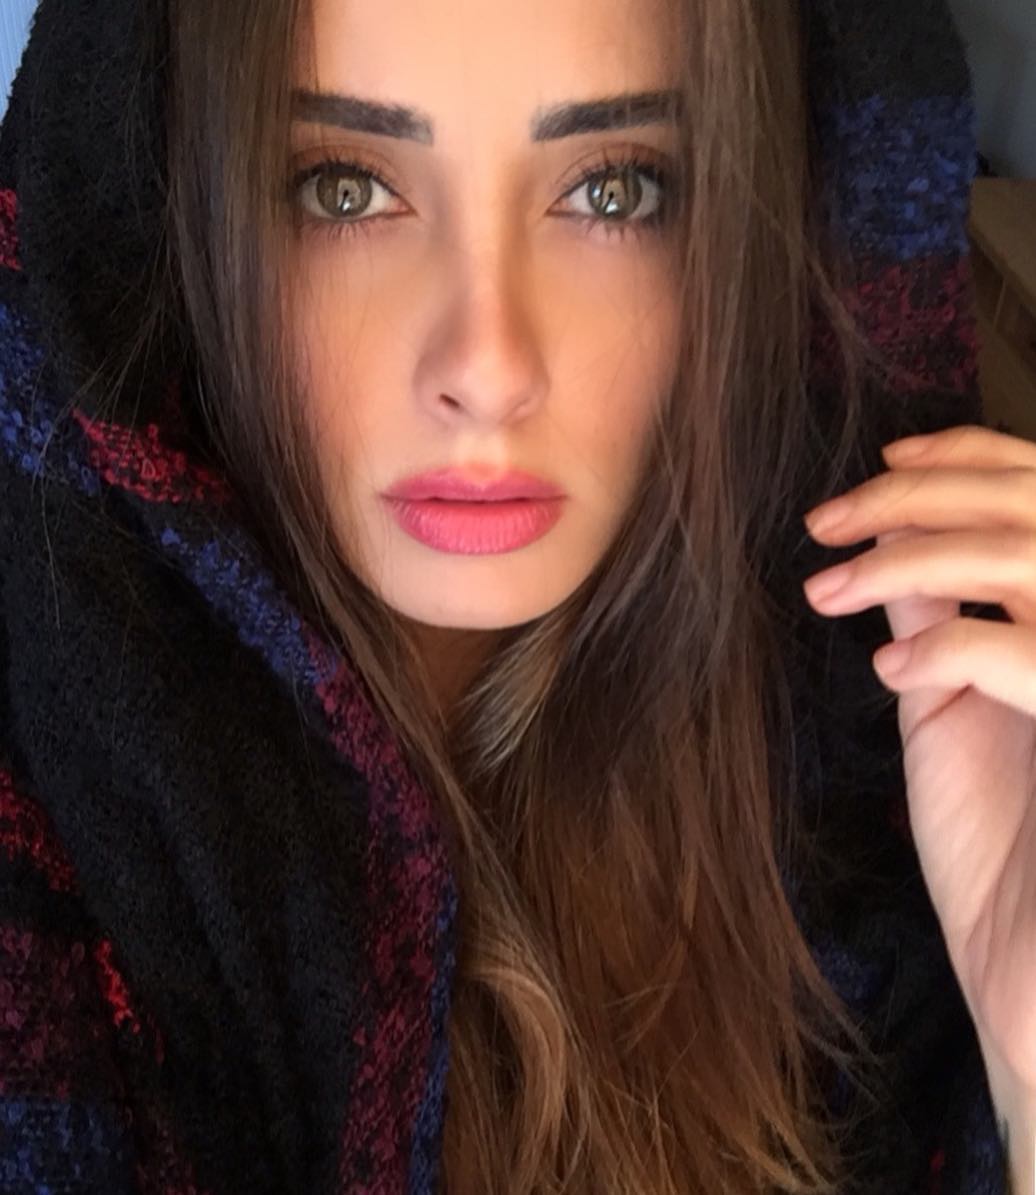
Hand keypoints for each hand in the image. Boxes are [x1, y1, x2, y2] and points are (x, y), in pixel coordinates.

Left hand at [802, 423, 1035, 1095]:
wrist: (1031, 971)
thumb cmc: (1000, 843)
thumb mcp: (957, 713)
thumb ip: (942, 621)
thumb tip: (895, 542)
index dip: (972, 457)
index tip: (888, 456)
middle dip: (922, 494)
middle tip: (827, 519)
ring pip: (1034, 562)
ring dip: (917, 558)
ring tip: (830, 589)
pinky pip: (1032, 659)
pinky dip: (955, 644)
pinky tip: (895, 674)